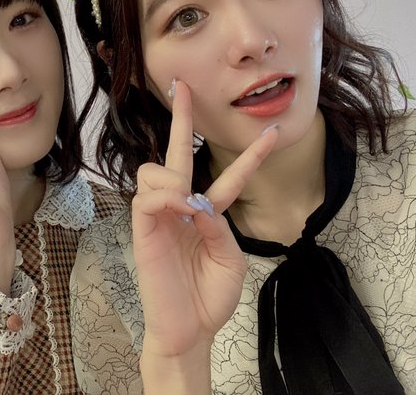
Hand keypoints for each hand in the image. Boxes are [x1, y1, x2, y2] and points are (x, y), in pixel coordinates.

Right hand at [132, 80, 277, 357]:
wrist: (188, 330)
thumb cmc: (209, 297)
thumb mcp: (231, 260)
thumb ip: (219, 225)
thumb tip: (197, 201)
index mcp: (207, 214)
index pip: (227, 177)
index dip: (250, 157)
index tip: (273, 133)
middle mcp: (181, 208)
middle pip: (177, 154)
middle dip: (180, 118)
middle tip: (182, 85)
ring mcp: (159, 216)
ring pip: (155, 170)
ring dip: (173, 175)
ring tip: (187, 202)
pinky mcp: (142, 228)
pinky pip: (148, 197)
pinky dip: (167, 197)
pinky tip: (182, 210)